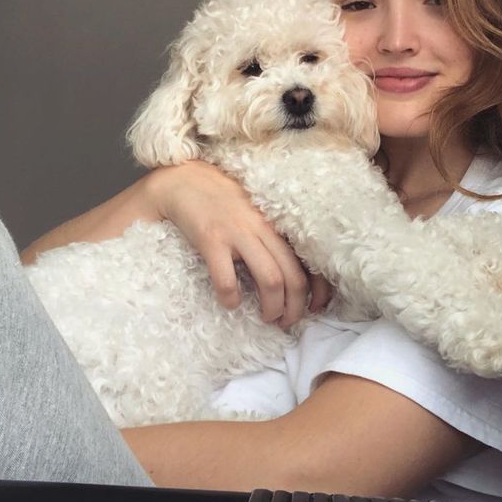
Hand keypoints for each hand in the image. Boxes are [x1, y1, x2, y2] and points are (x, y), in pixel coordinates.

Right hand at [146, 160, 331, 326]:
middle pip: (293, 276)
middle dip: (295, 307)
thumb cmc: (220, 198)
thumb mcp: (254, 212)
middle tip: (287, 321)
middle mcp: (262, 227)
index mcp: (275, 223)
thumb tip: (290, 270)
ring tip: (267, 318)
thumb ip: (271, 235)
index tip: (316, 307)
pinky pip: (227, 279)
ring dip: (272, 308)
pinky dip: (231, 298)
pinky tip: (231, 303)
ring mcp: (237, 233)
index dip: (319, 289)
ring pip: (270, 280)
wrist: (182, 180)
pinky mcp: (211, 240)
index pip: (309, 259)